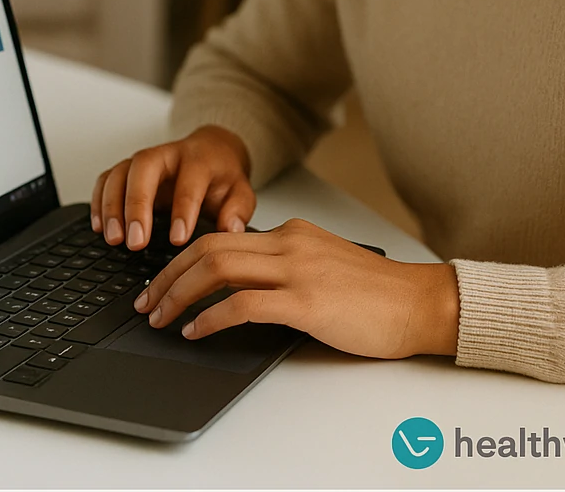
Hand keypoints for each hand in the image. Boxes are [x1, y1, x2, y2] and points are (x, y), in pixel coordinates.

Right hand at [89, 124, 254, 248]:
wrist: (212, 152)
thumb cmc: (222, 177)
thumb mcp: (241, 191)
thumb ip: (239, 210)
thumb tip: (231, 230)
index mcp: (199, 159)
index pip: (189, 181)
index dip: (183, 210)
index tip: (177, 240)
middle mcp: (168, 154)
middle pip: (144, 168)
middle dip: (137, 204)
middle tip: (135, 241)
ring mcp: (145, 160)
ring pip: (120, 172)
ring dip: (112, 205)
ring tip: (114, 239)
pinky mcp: (128, 170)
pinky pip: (106, 179)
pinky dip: (98, 201)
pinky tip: (99, 227)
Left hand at [131, 217, 459, 358]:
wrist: (417, 302)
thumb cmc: (375, 294)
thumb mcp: (322, 265)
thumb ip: (285, 267)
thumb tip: (242, 287)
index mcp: (291, 232)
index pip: (220, 236)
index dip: (181, 259)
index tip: (160, 281)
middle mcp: (289, 243)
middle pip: (209, 247)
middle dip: (168, 275)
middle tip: (146, 301)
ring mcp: (297, 270)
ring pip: (218, 269)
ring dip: (179, 294)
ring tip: (160, 317)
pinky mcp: (306, 301)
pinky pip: (243, 304)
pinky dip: (211, 317)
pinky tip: (197, 331)